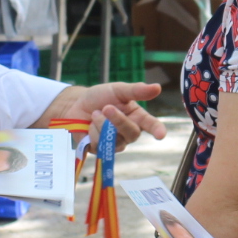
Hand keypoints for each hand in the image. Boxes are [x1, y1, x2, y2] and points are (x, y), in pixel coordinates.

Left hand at [42, 82, 167, 145]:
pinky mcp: (101, 149)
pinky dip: (92, 131)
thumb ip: (136, 90)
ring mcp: (116, 143)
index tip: (161, 134)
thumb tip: (157, 88)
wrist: (77, 104)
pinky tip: (89, 125)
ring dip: (102, 124)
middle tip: (107, 107)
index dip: (157, 129)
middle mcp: (129, 132)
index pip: (151, 125)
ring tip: (95, 114)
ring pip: (114, 139)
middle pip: (131, 133)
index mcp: (137, 117)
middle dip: (118, 120)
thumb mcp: (118, 90)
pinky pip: (99, 144)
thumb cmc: (100, 97)